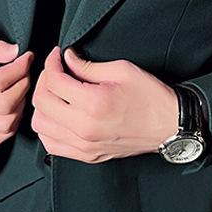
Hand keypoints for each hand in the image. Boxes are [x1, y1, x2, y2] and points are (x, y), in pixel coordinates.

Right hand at [0, 23, 33, 146]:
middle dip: (22, 87)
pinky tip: (12, 106)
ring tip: (18, 87)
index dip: (19, 69)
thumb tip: (14, 53)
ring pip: (3, 125)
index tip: (26, 58)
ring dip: (19, 106)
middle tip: (25, 72)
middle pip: (3, 106)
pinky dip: (10, 125)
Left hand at [30, 46, 178, 163]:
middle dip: (44, 80)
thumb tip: (67, 59)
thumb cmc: (151, 97)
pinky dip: (48, 128)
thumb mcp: (122, 70)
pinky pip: (51, 145)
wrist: (170, 125)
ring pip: (41, 124)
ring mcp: (84, 145)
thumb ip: (88, 65)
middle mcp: (84, 128)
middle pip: (42, 102)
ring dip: (43, 105)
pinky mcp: (87, 156)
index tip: (57, 56)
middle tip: (56, 70)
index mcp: (93, 103)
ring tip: (55, 93)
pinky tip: (58, 115)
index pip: (53, 81)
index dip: (51, 63)